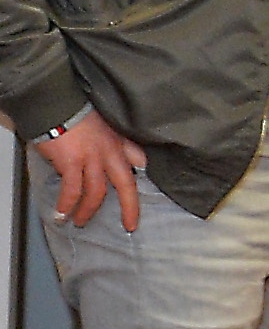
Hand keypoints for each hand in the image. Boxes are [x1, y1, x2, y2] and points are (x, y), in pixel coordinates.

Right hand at [34, 109, 143, 229]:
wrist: (56, 104)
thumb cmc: (76, 113)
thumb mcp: (103, 124)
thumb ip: (109, 142)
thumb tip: (107, 161)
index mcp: (119, 142)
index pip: (140, 159)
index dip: (146, 174)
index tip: (152, 188)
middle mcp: (110, 152)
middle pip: (126, 184)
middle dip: (130, 207)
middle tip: (130, 224)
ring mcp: (91, 158)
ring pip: (97, 192)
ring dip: (88, 210)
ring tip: (81, 221)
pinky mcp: (71, 162)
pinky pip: (72, 190)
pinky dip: (67, 204)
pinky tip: (62, 213)